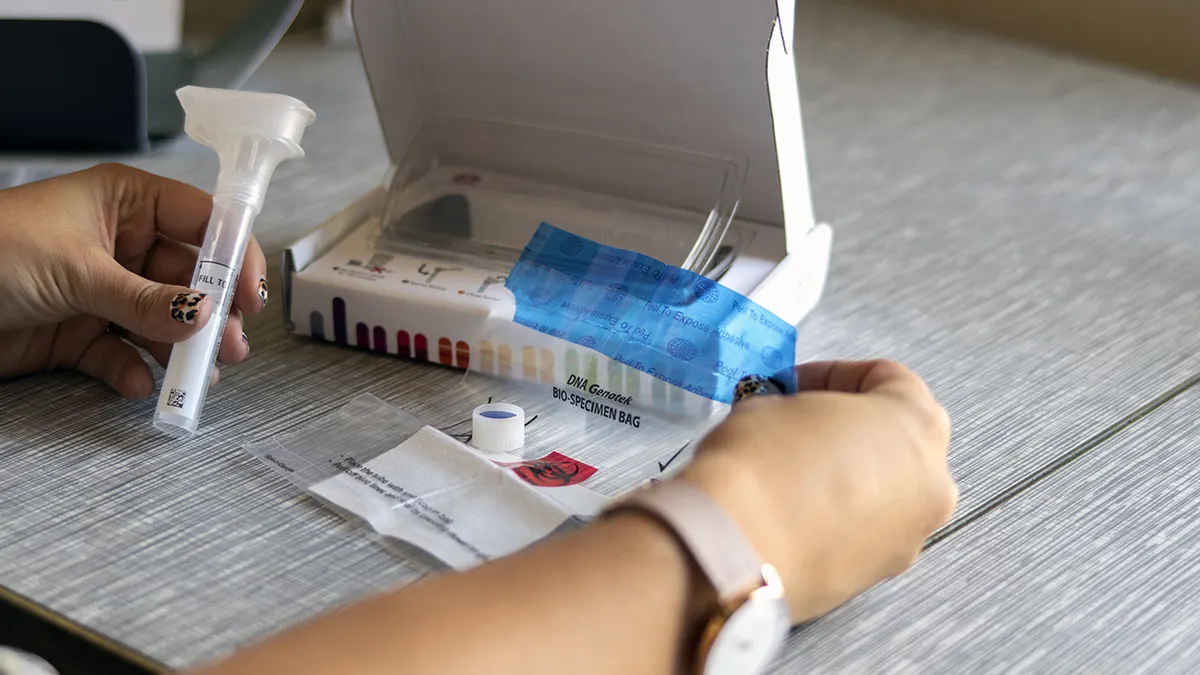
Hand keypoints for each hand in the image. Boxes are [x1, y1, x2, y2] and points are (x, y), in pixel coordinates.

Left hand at [0, 163, 267, 397]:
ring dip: (182, 350)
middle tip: (229, 346)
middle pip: (187, 279)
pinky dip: (136, 371)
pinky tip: (142, 384)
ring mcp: (101, 291)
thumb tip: (203, 317)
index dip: (231, 254)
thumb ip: (144, 299)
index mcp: (125, 203)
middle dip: (211, 314)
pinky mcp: (78, 335)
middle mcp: (120, 245)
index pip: (201, 221)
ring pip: (161, 322)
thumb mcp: (76, 270)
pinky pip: (122, 354)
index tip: (250, 293)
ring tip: (198, 376)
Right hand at [681, 360, 956, 622]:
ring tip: (793, 472)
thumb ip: (798, 406)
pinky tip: (793, 510)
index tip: (801, 384)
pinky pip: (864, 532)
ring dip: (846, 477)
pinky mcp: (878, 574)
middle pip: (896, 439)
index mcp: (917, 423)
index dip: (834, 375)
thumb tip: (792, 419)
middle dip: (848, 429)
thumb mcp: (771, 403)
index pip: (888, 379)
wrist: (736, 547)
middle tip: (801, 425)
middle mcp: (929, 482)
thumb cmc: (760, 469)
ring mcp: (909, 535)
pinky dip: (837, 519)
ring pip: (885, 492)